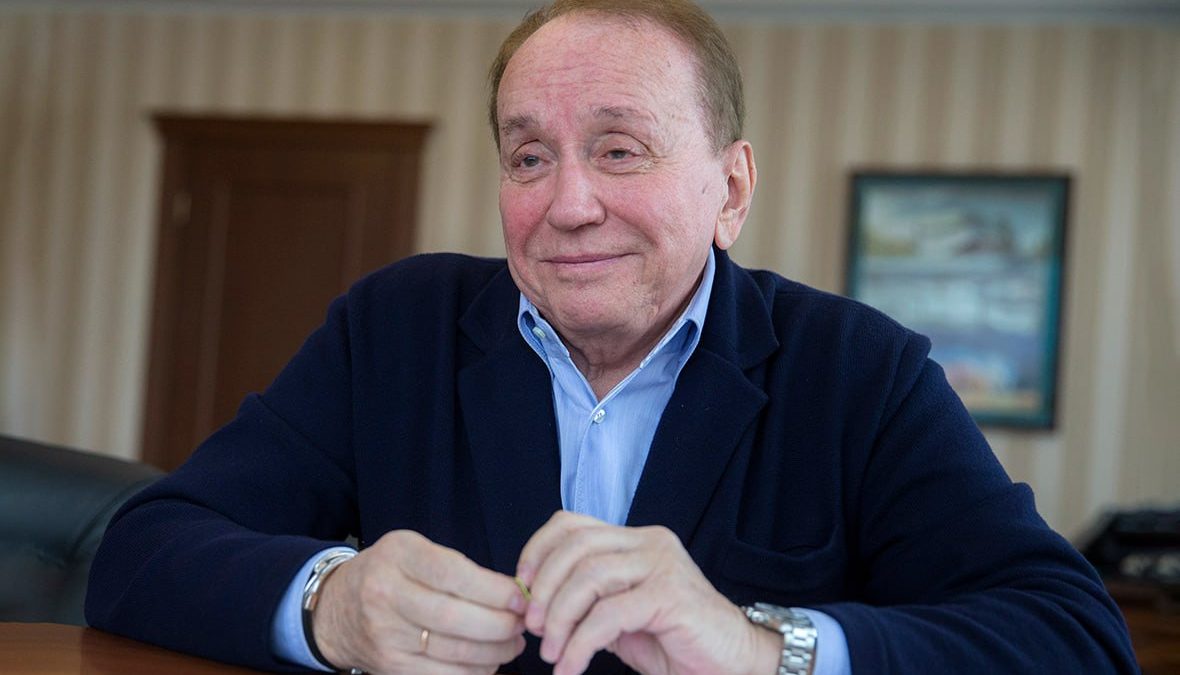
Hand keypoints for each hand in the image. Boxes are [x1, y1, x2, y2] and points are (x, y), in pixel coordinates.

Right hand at [313, 530, 527, 673]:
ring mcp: (386, 635)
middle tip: (523, 624)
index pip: (453, 574)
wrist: (335, 609)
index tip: (520, 598)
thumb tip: (513, 594)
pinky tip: (490, 662)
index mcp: (398, 556)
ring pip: (453, 651)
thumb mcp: (414, 551)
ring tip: (514, 643)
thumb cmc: (390, 574)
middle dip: (500, 625)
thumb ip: (458, 568)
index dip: (494, 590)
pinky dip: (475, 672)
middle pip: (455, 617)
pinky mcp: (390, 667)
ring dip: (495, 652)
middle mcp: (386, 594)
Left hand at [517, 511, 780, 674]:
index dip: (537, 551)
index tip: (520, 589)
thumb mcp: (620, 617)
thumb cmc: (676, 644)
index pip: (572, 524)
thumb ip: (587, 601)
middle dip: (543, 588)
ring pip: (589, 577)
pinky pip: (608, 614)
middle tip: (534, 628)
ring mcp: (663, 565)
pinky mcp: (670, 595)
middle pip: (576, 546)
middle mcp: (650, 542)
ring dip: (559, 619)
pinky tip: (571, 667)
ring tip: (552, 653)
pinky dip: (580, 644)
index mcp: (636, 540)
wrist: (733, 665)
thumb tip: (535, 605)